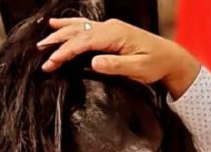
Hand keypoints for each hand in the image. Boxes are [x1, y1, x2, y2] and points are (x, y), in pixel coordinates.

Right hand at [37, 18, 200, 98]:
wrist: (170, 58)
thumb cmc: (156, 64)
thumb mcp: (138, 69)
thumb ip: (116, 66)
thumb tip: (94, 62)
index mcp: (115, 35)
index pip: (84, 42)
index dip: (66, 51)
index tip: (52, 62)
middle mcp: (110, 27)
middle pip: (77, 32)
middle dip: (57, 42)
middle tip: (40, 53)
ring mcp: (109, 28)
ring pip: (79, 27)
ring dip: (59, 33)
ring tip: (43, 40)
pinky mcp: (110, 32)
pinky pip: (84, 27)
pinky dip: (69, 26)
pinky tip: (57, 24)